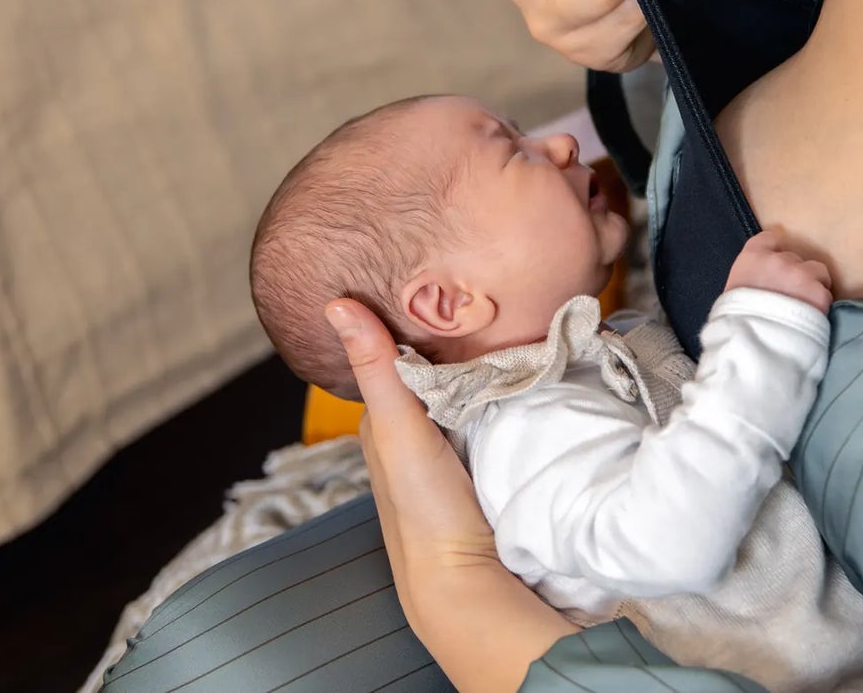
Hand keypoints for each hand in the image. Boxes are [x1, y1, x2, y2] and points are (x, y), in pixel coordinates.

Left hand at [324, 301, 507, 620]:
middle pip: (436, 371)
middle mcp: (413, 434)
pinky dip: (505, 392)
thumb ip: (377, 368)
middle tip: (491, 294)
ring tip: (514, 321)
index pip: (400, 355)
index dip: (420, 321)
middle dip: (457, 340)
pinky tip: (526, 374)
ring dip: (486, 365)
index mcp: (385, 423)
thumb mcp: (396, 429)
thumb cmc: (422, 508)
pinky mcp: (487, 464)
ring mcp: (451, 451)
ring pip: (466, 391)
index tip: (445, 280)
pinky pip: (494, 414)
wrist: (469, 582)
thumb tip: (336, 303)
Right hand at [725, 231, 833, 312]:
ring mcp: (801, 274)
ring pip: (817, 272)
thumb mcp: (735, 291)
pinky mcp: (819, 293)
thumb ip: (752, 277)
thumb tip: (763, 280)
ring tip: (804, 306)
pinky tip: (810, 318)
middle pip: (795, 258)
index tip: (777, 265)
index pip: (770, 239)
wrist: (754, 342)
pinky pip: (825, 294)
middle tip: (789, 296)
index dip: (776, 251)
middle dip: (794, 274)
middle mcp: (779, 259)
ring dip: (812, 285)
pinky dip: (820, 305)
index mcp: (752, 256)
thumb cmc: (736, 320)